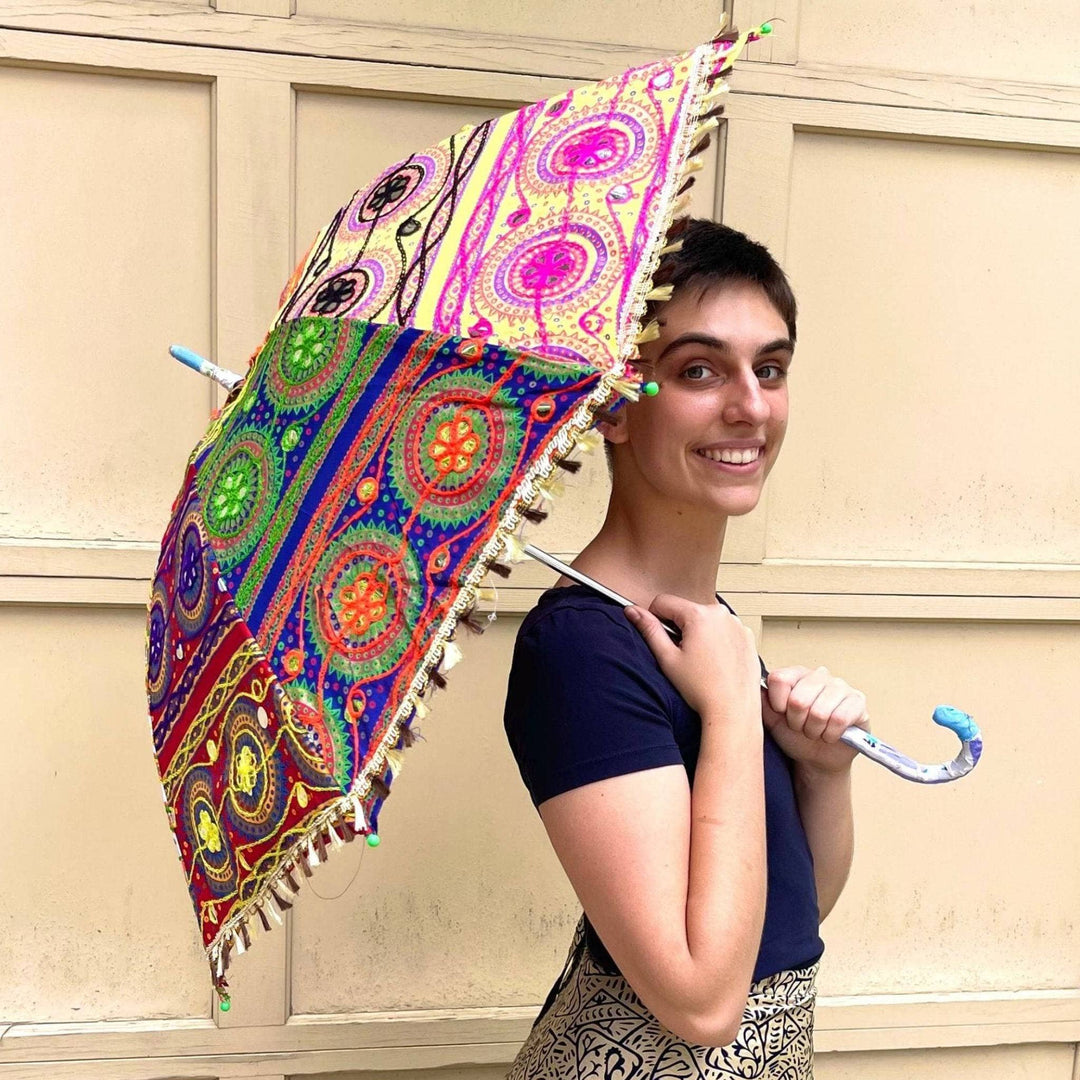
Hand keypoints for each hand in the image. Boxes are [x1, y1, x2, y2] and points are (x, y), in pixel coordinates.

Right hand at [626, 595, 760, 722]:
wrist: (733, 711)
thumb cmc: (703, 689)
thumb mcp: (667, 658)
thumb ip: (649, 630)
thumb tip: (633, 611)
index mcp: (699, 615)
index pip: (663, 602)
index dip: (655, 618)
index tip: (661, 638)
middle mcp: (721, 614)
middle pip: (686, 610)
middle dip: (680, 628)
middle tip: (683, 656)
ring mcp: (737, 624)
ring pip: (705, 620)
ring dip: (699, 633)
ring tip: (701, 661)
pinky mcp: (747, 636)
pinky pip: (723, 629)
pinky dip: (717, 640)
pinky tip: (716, 662)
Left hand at [761, 666, 869, 774]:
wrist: (817, 758)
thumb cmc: (794, 736)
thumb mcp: (772, 720)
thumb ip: (762, 702)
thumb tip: (753, 686)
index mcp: (796, 674)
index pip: (779, 679)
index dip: (778, 704)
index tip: (782, 714)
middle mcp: (819, 674)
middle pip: (799, 699)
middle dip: (797, 722)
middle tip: (801, 727)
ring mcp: (840, 686)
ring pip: (819, 711)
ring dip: (814, 730)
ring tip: (815, 731)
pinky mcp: (858, 702)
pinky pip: (840, 719)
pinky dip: (831, 734)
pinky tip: (830, 734)